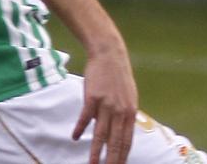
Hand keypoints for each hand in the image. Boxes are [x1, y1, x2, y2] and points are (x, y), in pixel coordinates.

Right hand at [72, 38, 138, 163]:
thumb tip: (120, 132)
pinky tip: (75, 137)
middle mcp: (121, 111)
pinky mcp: (93, 97)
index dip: (122, 156)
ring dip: (96, 152)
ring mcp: (107, 105)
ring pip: (101, 134)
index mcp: (131, 112)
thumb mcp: (128, 96)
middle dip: (112, 160)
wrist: (110, 54)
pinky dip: (80, 128)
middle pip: (115, 141)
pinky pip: (85, 117)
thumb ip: (124, 115)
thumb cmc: (118, 76)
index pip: (127, 140)